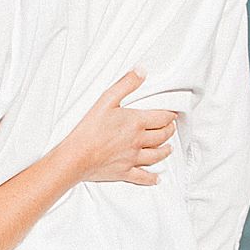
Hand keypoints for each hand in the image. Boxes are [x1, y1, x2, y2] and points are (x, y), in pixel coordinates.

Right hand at [68, 69, 177, 184]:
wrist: (77, 156)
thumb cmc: (89, 128)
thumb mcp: (106, 100)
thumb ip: (126, 84)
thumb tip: (142, 70)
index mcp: (136, 123)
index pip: (161, 118)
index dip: (169, 115)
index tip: (172, 114)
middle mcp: (139, 141)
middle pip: (161, 136)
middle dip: (169, 131)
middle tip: (170, 128)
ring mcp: (133, 158)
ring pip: (156, 156)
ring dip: (165, 151)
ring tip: (168, 148)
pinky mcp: (125, 172)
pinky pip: (143, 177)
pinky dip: (152, 178)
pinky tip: (157, 178)